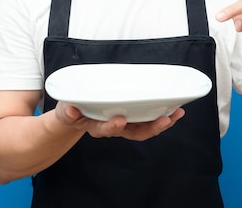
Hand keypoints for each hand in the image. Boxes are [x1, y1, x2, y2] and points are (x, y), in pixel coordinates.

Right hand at [55, 102, 184, 140]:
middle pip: (133, 132)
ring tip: (176, 114)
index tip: (119, 120)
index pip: (104, 128)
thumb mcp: (65, 111)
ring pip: (144, 128)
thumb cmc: (72, 110)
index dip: (112, 126)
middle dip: (150, 128)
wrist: (75, 115)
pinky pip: (147, 121)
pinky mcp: (130, 118)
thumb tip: (71, 110)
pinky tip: (173, 111)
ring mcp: (123, 124)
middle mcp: (112, 127)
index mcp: (95, 126)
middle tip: (164, 120)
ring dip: (161, 123)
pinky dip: (161, 117)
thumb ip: (68, 112)